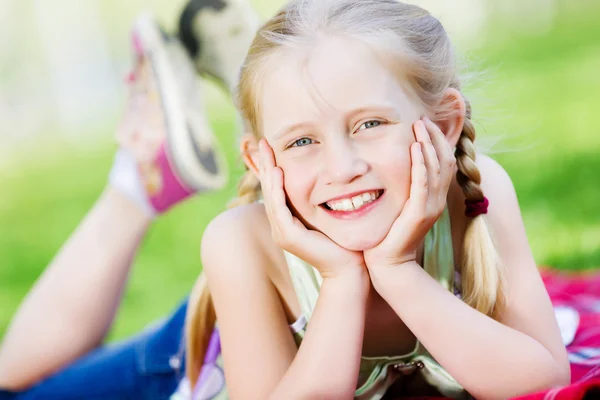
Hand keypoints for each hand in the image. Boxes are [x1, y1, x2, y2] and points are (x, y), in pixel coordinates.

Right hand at [258, 139, 365, 278]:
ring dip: (268, 172)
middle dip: (265, 163)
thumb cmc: (345, 241)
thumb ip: (324, 197)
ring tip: (268, 151)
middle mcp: (281, 225)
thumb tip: (331, 175)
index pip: (276, 188)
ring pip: (271, 195)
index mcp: (288, 219)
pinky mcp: (288, 236)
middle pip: (269, 188)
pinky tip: (278, 172)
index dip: (271, 166)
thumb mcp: (331, 213)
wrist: (350, 268)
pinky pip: (279, 208)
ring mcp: (282, 232)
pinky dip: (277, 189)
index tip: (270, 144)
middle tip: (263, 141)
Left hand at [364, 118, 455, 269]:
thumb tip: (394, 169)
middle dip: (434, 136)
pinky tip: (415, 147)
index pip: (443, 162)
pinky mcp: (419, 213)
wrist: (389, 266)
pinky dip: (421, 163)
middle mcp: (436, 201)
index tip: (423, 122)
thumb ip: (403, 189)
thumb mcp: (399, 207)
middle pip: (444, 160)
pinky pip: (423, 183)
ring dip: (428, 144)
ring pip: (436, 168)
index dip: (436, 141)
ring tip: (419, 125)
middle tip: (422, 118)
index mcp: (433, 198)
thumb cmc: (388, 237)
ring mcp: (430, 207)